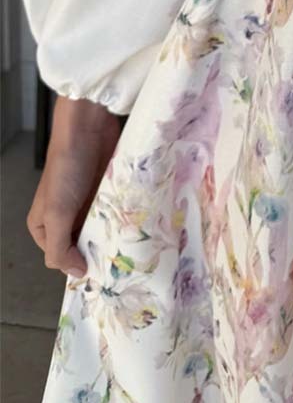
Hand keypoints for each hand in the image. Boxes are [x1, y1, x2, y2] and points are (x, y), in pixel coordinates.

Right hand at [26, 95, 122, 278]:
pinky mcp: (106, 189)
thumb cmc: (66, 170)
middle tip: (123, 264)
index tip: (102, 273)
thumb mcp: (55, 213)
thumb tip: (75, 274)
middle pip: (82, 243)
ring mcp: (87, 202)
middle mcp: (65, 216)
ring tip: (134, 249)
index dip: (78, 264)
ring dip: (114, 235)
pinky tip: (138, 227)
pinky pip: (115, 211)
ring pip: (101, 228)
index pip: (61, 257)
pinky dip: (124, 218)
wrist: (86, 128)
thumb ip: (60, 248)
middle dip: (99, 251)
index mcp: (44, 225)